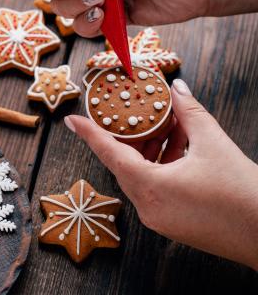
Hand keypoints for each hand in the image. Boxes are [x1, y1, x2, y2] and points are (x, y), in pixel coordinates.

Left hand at [63, 80, 257, 270]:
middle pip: (126, 163)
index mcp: (150, 187)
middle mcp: (148, 207)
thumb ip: (189, 113)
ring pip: (142, 175)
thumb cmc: (244, 195)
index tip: (72, 120)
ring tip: (170, 125)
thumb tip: (177, 89)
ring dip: (152, 149)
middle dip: (133, 135)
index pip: (109, 153)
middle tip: (138, 112)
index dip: (90, 133)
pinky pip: (155, 189)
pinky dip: (161, 166)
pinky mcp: (172, 223)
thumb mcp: (214, 144)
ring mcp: (159, 218)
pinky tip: (180, 147)